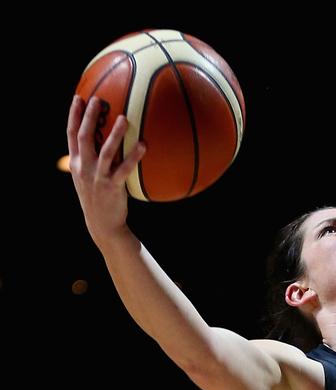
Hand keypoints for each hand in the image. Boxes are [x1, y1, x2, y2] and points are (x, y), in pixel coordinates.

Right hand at [66, 95, 145, 245]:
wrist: (102, 225)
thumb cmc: (98, 199)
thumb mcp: (87, 179)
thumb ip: (90, 161)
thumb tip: (103, 141)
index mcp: (76, 164)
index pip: (71, 135)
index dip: (74, 115)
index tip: (78, 98)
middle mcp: (84, 168)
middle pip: (84, 137)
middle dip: (89, 117)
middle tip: (98, 100)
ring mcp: (97, 177)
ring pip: (105, 151)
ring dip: (114, 134)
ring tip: (123, 118)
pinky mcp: (111, 187)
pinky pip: (124, 169)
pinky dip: (133, 157)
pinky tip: (143, 145)